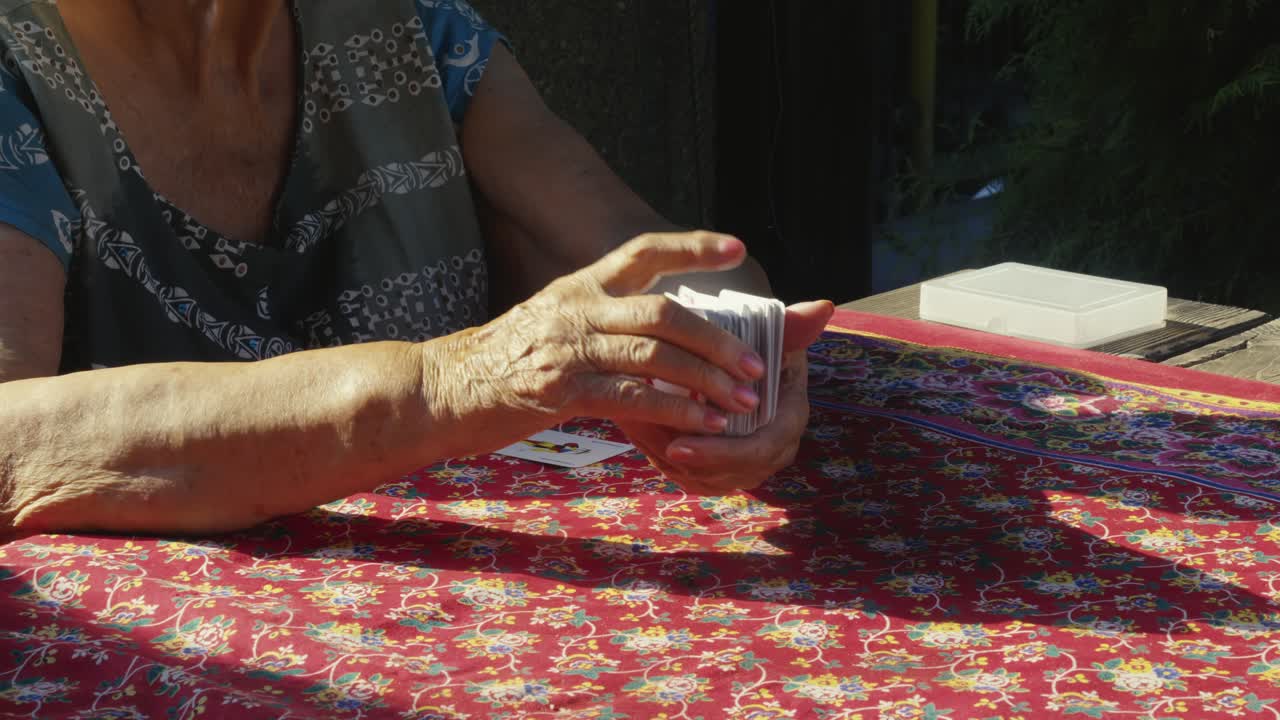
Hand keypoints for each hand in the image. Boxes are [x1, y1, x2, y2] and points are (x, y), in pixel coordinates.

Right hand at [440, 232, 767, 449]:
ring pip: (654, 354)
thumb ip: (603, 321)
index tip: (737, 249)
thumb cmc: (504, 363)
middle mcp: (576, 308)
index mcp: (579, 285)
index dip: (692, 248)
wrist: (441, 390)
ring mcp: (567, 348)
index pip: (643, 251)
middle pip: (663, 311)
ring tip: (743, 399)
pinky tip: (703, 424)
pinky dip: (675, 410)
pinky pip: (631, 396)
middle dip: (717, 339)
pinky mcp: (559, 391)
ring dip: (707, 379)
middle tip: (756, 364)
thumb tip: (661, 334)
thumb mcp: (553, 323)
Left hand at [617, 300, 834, 494]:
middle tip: (651, 447)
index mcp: (789, 417)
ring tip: (638, 435)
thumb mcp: (773, 333)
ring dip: (673, 461)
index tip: (678, 444)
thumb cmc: (757, 347)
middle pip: (735, 471)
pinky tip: (640, 437)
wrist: (743, 364)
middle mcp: (774, 448)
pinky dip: (667, 461)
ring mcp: (748, 463)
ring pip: (710, 479)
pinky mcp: (723, 469)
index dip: (721, 452)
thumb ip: (791, 325)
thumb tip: (822, 306)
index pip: (760, 449)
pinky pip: (695, 477)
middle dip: (693, 463)